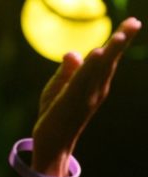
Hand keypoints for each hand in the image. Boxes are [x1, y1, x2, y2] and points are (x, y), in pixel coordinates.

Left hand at [31, 17, 141, 174]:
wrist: (51, 145)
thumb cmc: (55, 115)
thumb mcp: (58, 89)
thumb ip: (67, 71)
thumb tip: (73, 53)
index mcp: (94, 85)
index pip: (107, 59)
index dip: (118, 42)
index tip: (132, 23)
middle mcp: (95, 90)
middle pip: (108, 62)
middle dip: (121, 42)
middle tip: (135, 22)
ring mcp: (85, 97)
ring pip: (98, 71)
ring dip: (110, 52)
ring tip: (121, 35)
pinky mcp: (71, 102)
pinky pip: (81, 82)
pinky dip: (90, 68)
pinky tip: (98, 54)